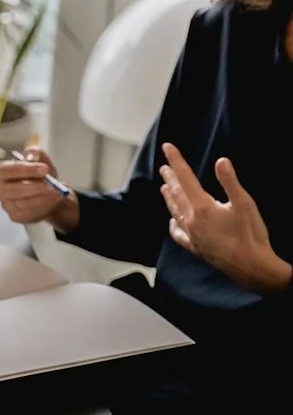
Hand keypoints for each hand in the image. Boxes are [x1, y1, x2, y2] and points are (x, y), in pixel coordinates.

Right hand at [0, 146, 79, 231]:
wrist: (48, 192)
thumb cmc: (39, 174)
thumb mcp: (40, 158)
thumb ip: (34, 152)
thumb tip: (30, 157)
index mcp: (2, 173)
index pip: (7, 171)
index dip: (26, 170)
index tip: (45, 169)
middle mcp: (0, 190)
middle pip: (13, 190)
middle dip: (34, 187)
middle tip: (51, 185)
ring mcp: (6, 205)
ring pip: (23, 204)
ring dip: (42, 198)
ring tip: (57, 192)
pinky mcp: (15, 216)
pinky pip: (29, 213)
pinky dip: (44, 206)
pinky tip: (54, 200)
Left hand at [159, 144, 290, 293]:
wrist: (249, 267)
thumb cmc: (250, 234)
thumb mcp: (244, 204)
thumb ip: (230, 181)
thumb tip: (220, 161)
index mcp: (202, 207)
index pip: (185, 178)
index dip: (176, 161)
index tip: (167, 147)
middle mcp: (191, 221)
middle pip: (177, 194)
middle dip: (170, 178)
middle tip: (164, 167)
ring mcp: (191, 235)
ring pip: (174, 212)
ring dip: (169, 198)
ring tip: (164, 187)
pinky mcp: (195, 247)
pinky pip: (178, 234)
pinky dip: (173, 224)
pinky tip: (171, 221)